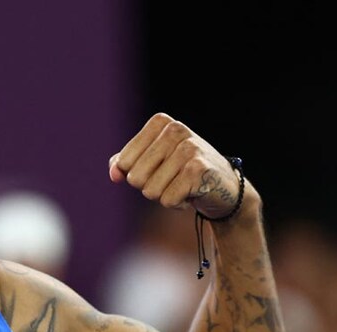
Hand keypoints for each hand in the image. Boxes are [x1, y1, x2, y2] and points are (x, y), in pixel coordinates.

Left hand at [109, 113, 241, 218]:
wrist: (221, 186)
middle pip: (135, 177)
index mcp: (160, 123)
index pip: (124, 162)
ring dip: (164, 196)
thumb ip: (124, 164)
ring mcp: (189, 149)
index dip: (136, 174)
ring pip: (150, 191)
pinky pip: (167, 199)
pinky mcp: (199, 170)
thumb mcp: (150, 162)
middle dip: (150, 187)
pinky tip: (192, 193)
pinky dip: (177, 204)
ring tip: (183, 185)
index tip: (158, 169)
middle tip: (172, 179)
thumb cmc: (179, 172)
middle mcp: (175, 130)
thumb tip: (114, 174)